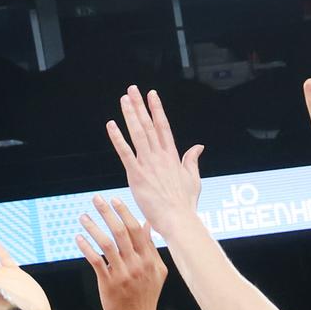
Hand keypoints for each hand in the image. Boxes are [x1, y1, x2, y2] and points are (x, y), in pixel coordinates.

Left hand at [77, 196, 166, 309]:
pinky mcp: (109, 283)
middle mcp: (137, 264)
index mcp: (150, 259)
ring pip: (107, 244)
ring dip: (93, 227)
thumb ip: (151, 248)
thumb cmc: (147, 297)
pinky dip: (86, 247)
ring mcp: (123, 274)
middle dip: (108, 213)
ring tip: (83, 216)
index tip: (114, 200)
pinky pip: (95, 261)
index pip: (137, 230)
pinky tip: (78, 238)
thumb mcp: (157, 271)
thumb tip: (147, 224)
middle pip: (121, 232)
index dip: (124, 213)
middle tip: (97, 199)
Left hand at [106, 86, 203, 225]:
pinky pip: (125, 153)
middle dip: (140, 106)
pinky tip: (111, 125)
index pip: (163, 127)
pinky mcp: (137, 175)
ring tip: (123, 99)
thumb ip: (192, 160)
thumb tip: (198, 146)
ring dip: (130, 115)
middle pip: (149, 125)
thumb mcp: (193, 179)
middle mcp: (160, 156)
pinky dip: (118, 138)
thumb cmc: (185, 204)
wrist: (179, 220)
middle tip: (132, 89)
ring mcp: (148, 164)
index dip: (157, 109)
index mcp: (173, 156)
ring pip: (138, 134)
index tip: (152, 95)